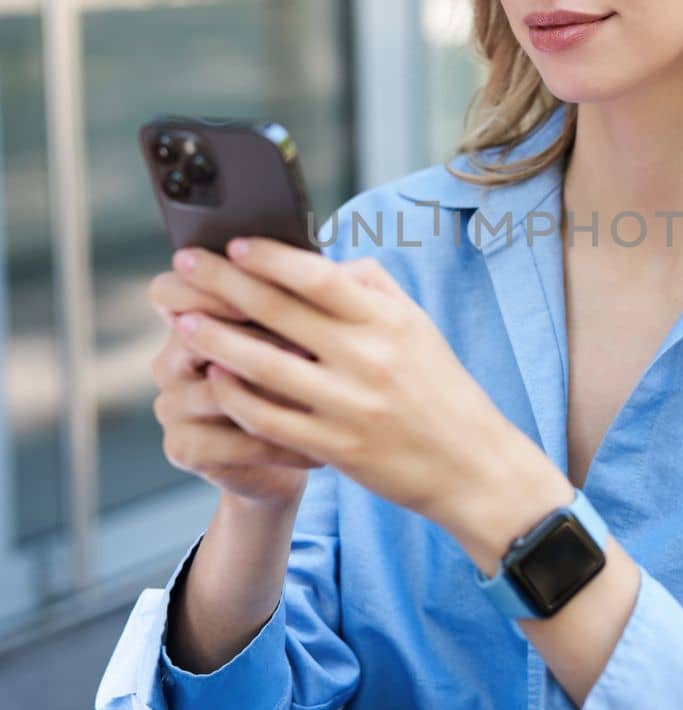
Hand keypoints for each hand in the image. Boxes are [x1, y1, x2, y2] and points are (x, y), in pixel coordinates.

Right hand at [147, 264, 325, 507]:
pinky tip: (309, 446)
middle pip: (188, 337)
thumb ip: (310, 300)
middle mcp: (170, 360)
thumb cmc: (301, 374)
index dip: (208, 287)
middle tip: (303, 347)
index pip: (170, 291)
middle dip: (248, 338)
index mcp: (188, 318)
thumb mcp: (304, 332)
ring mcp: (171, 406)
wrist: (294, 444)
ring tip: (317, 393)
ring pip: (213, 393)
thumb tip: (351, 268)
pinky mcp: (183, 447)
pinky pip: (224, 443)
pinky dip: (271, 444)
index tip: (262, 288)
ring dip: (269, 392)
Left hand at [168, 238, 521, 524]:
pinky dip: (235, 396)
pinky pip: (269, 419)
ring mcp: (349, 406)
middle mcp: (367, 358)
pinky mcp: (336, 449)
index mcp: (387, 321)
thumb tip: (322, 260)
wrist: (471, 465)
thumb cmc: (440, 389)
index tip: (232, 244)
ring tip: (183, 320)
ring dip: (215, 338)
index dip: (268, 257)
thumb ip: (372, 288)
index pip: (316, 277)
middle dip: (222, 284)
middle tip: (184, 266)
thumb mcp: (418, 327)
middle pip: (278, 312)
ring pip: (262, 365)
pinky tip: (214, 378)